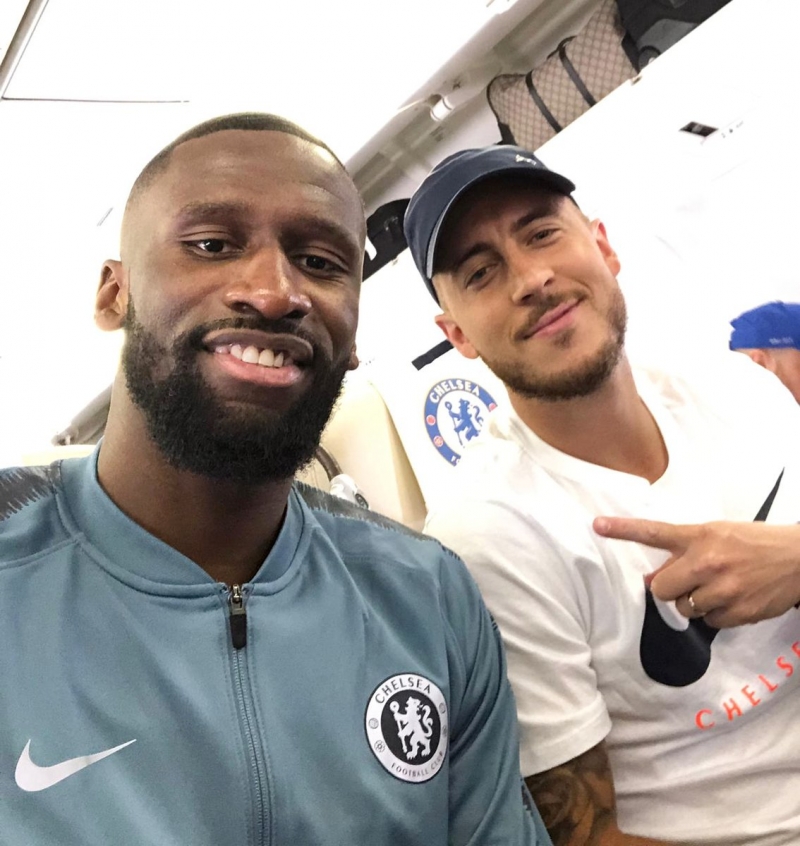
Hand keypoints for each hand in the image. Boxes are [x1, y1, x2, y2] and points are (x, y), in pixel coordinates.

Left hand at [593, 517, 799, 627]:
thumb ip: (684, 552)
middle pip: (662, 588)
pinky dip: (716, 616)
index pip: (654, 532)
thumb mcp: (717, 535)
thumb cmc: (753, 543)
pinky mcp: (739, 612)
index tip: (597, 525)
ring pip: (685, 609)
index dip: (623, 529)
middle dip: (670, 588)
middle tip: (688, 582)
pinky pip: (710, 623)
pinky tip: (733, 600)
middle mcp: (707, 562)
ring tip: (717, 589)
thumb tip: (653, 579)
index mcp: (700, 536)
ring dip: (694, 603)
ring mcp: (723, 590)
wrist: (799, 559)